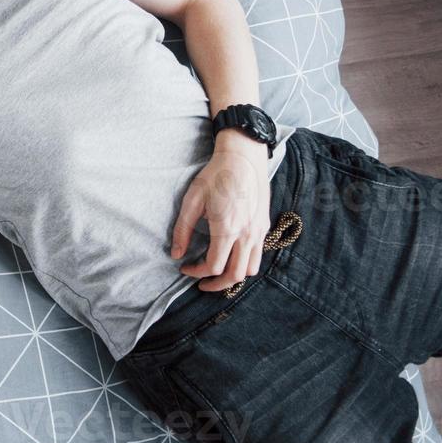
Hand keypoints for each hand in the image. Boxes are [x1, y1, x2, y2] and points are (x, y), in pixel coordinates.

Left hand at [170, 145, 271, 291]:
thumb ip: (183, 230)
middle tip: (201, 283)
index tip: (185, 268)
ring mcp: (259, 232)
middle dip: (216, 284)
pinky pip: (258, 256)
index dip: (197, 272)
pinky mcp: (264, 226)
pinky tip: (230, 257)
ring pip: (250, 269)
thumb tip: (176, 254)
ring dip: (233, 276)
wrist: (243, 158)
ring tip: (216, 273)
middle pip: (235, 275)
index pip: (214, 266)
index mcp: (227, 229)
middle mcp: (247, 234)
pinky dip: (244, 264)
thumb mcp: (192, 200)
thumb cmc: (215, 176)